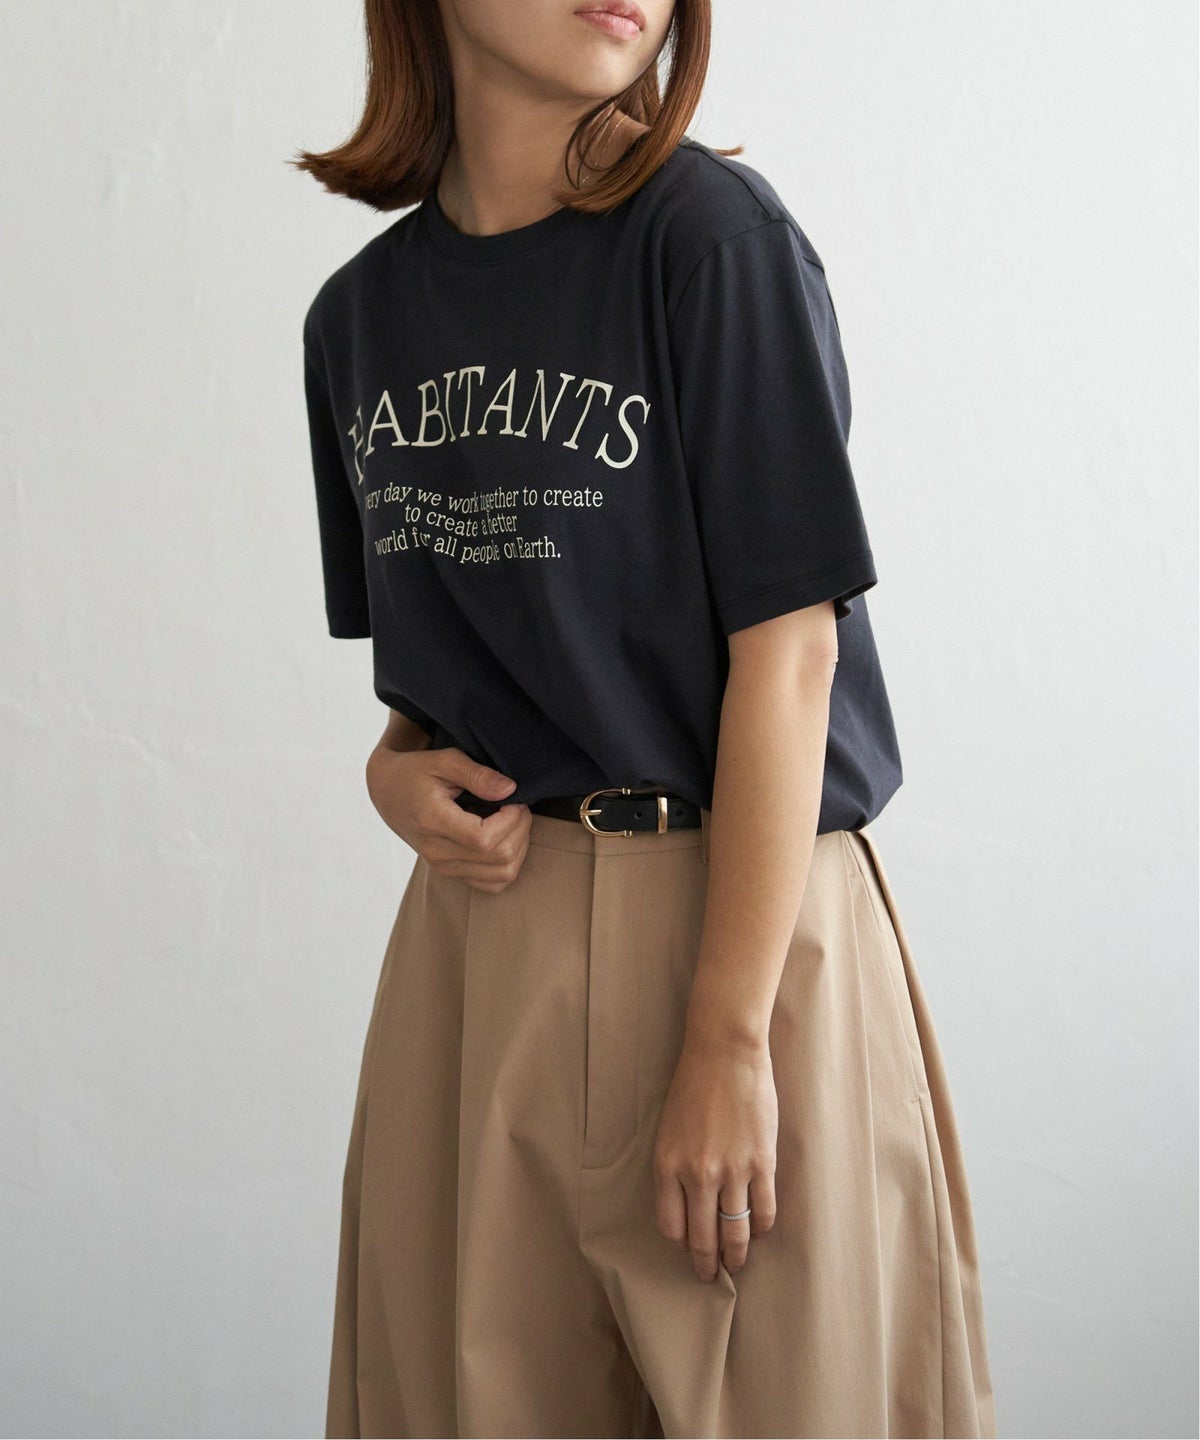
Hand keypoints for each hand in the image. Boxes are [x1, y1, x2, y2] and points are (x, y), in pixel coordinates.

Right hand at [366, 744, 531, 892]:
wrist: (389, 794)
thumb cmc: (417, 773)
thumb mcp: (444, 760)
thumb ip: (477, 774)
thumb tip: (510, 790)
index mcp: (432, 822)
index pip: (484, 838)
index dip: (511, 820)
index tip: (514, 799)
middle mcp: (436, 852)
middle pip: (499, 858)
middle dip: (521, 829)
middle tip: (519, 806)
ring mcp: (443, 868)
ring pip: (502, 876)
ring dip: (520, 848)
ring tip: (514, 822)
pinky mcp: (451, 874)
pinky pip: (494, 885)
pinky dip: (509, 865)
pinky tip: (506, 839)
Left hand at [652, 1029, 777, 1280]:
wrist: (724, 1053)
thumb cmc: (693, 1085)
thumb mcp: (669, 1129)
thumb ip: (676, 1167)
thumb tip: (688, 1204)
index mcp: (667, 1165)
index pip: (671, 1226)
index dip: (681, 1245)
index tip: (688, 1250)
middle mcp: (697, 1175)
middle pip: (702, 1238)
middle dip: (707, 1264)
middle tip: (712, 1276)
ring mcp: (731, 1171)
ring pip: (735, 1232)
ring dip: (736, 1255)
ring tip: (737, 1265)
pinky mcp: (761, 1163)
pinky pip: (763, 1210)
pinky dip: (762, 1227)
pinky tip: (761, 1231)